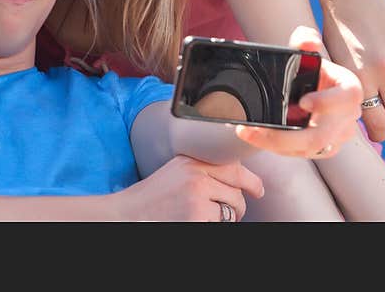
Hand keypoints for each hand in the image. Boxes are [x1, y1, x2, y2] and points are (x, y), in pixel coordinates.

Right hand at [116, 155, 263, 221]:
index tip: (256, 189)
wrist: (128, 215)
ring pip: (234, 207)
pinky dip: (214, 225)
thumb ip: (200, 170)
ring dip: (227, 217)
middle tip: (231, 212)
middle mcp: (195, 172)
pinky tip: (195, 222)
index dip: (249, 179)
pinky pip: (224, 223)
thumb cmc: (151, 199)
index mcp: (190, 159)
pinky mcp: (199, 214)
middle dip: (238, 204)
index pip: (232, 164)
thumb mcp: (175, 173)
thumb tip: (235, 179)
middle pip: (238, 188)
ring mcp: (198, 193)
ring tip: (203, 218)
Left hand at [235, 26, 361, 157]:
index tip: (303, 102)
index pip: (347, 97)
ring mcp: (338, 134)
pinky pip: (304, 154)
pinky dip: (279, 149)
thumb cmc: (309, 68)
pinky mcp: (326, 148)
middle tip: (255, 130)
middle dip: (285, 136)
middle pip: (321, 135)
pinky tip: (258, 139)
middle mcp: (348, 115)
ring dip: (275, 144)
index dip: (327, 102)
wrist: (310, 84)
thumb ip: (305, 41)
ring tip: (248, 133)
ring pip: (309, 149)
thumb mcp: (305, 50)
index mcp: (348, 88)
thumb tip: (308, 43)